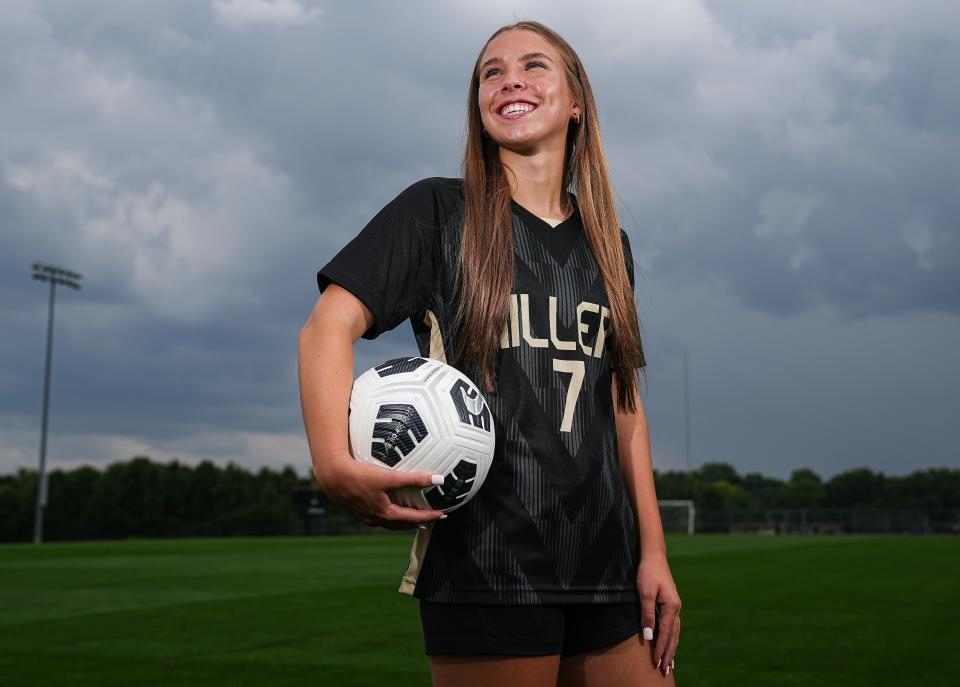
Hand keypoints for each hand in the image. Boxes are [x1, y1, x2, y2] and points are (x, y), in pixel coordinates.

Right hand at [317, 458, 446, 529]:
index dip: (429, 516)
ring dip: (402, 522)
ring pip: (389, 523)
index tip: (442, 514)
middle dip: (417, 522)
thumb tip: (439, 479)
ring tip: (411, 519)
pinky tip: (387, 510)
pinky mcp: (357, 510)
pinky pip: (378, 518)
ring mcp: (365, 516)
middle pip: (401, 525)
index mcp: (386, 513)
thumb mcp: (389, 477)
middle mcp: (376, 519)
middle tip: (430, 519)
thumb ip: (415, 478)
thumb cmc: (360, 476)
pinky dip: (389, 516)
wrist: (332, 477)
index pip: (414, 518)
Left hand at [636, 551, 680, 676]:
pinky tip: (669, 644)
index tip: (656, 663)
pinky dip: (671, 638)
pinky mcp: (671, 604)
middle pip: (674, 636)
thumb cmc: (648, 572)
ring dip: (672, 648)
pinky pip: (673, 626)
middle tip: (664, 671)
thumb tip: (648, 636)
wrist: (654, 556)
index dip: (660, 649)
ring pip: (675, 632)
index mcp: (672, 606)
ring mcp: (675, 606)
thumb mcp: (644, 593)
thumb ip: (647, 615)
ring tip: (669, 664)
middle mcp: (677, 608)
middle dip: (669, 654)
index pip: (665, 633)